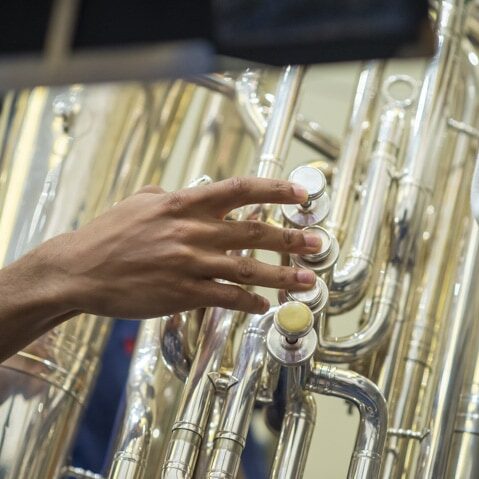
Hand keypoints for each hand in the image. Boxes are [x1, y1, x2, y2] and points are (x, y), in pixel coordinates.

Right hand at [40, 177, 321, 317]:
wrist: (80, 269)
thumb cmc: (110, 235)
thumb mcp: (141, 203)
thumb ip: (172, 196)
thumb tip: (194, 189)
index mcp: (184, 204)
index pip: (240, 190)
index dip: (275, 191)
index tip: (300, 195)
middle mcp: (192, 231)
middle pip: (255, 232)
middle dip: (291, 238)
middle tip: (316, 244)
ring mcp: (189, 263)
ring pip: (247, 270)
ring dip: (282, 276)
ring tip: (307, 281)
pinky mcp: (181, 293)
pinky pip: (225, 298)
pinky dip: (249, 302)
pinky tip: (264, 306)